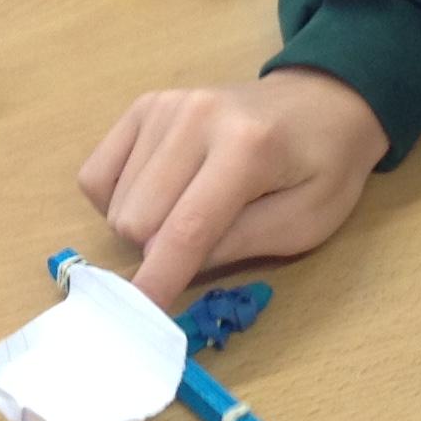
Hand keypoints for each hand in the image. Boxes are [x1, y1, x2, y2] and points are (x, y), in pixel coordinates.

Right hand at [80, 69, 391, 304]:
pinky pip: (96, 175)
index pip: (186, 229)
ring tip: (190, 208)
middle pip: (138, 220)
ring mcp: (165, 106)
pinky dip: (117, 200)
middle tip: (203, 241)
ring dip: (143, 226)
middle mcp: (196, 117)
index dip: (159, 280)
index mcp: (247, 147)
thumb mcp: (304, 222)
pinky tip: (155, 195)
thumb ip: (237, 244)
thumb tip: (168, 264)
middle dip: (160, 251)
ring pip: (115, 204)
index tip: (138, 318)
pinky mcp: (145, 106)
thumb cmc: (323, 167)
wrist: (322, 102)